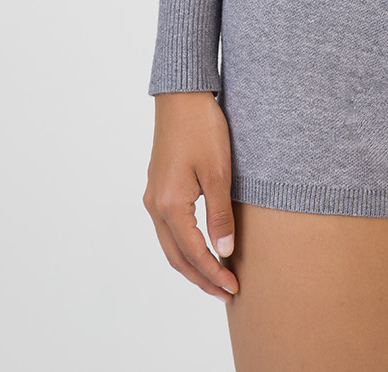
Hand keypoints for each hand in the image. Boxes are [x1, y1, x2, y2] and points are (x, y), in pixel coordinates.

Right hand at [143, 92, 239, 303]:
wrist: (182, 95)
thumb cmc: (202, 128)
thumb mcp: (219, 172)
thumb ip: (220, 215)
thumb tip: (224, 252)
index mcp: (170, 205)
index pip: (193, 253)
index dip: (213, 274)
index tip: (233, 288)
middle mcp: (155, 206)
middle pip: (176, 257)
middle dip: (201, 278)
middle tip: (226, 293)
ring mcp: (153, 196)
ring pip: (170, 245)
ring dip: (191, 265)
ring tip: (215, 277)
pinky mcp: (158, 187)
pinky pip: (168, 229)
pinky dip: (184, 246)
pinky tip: (199, 247)